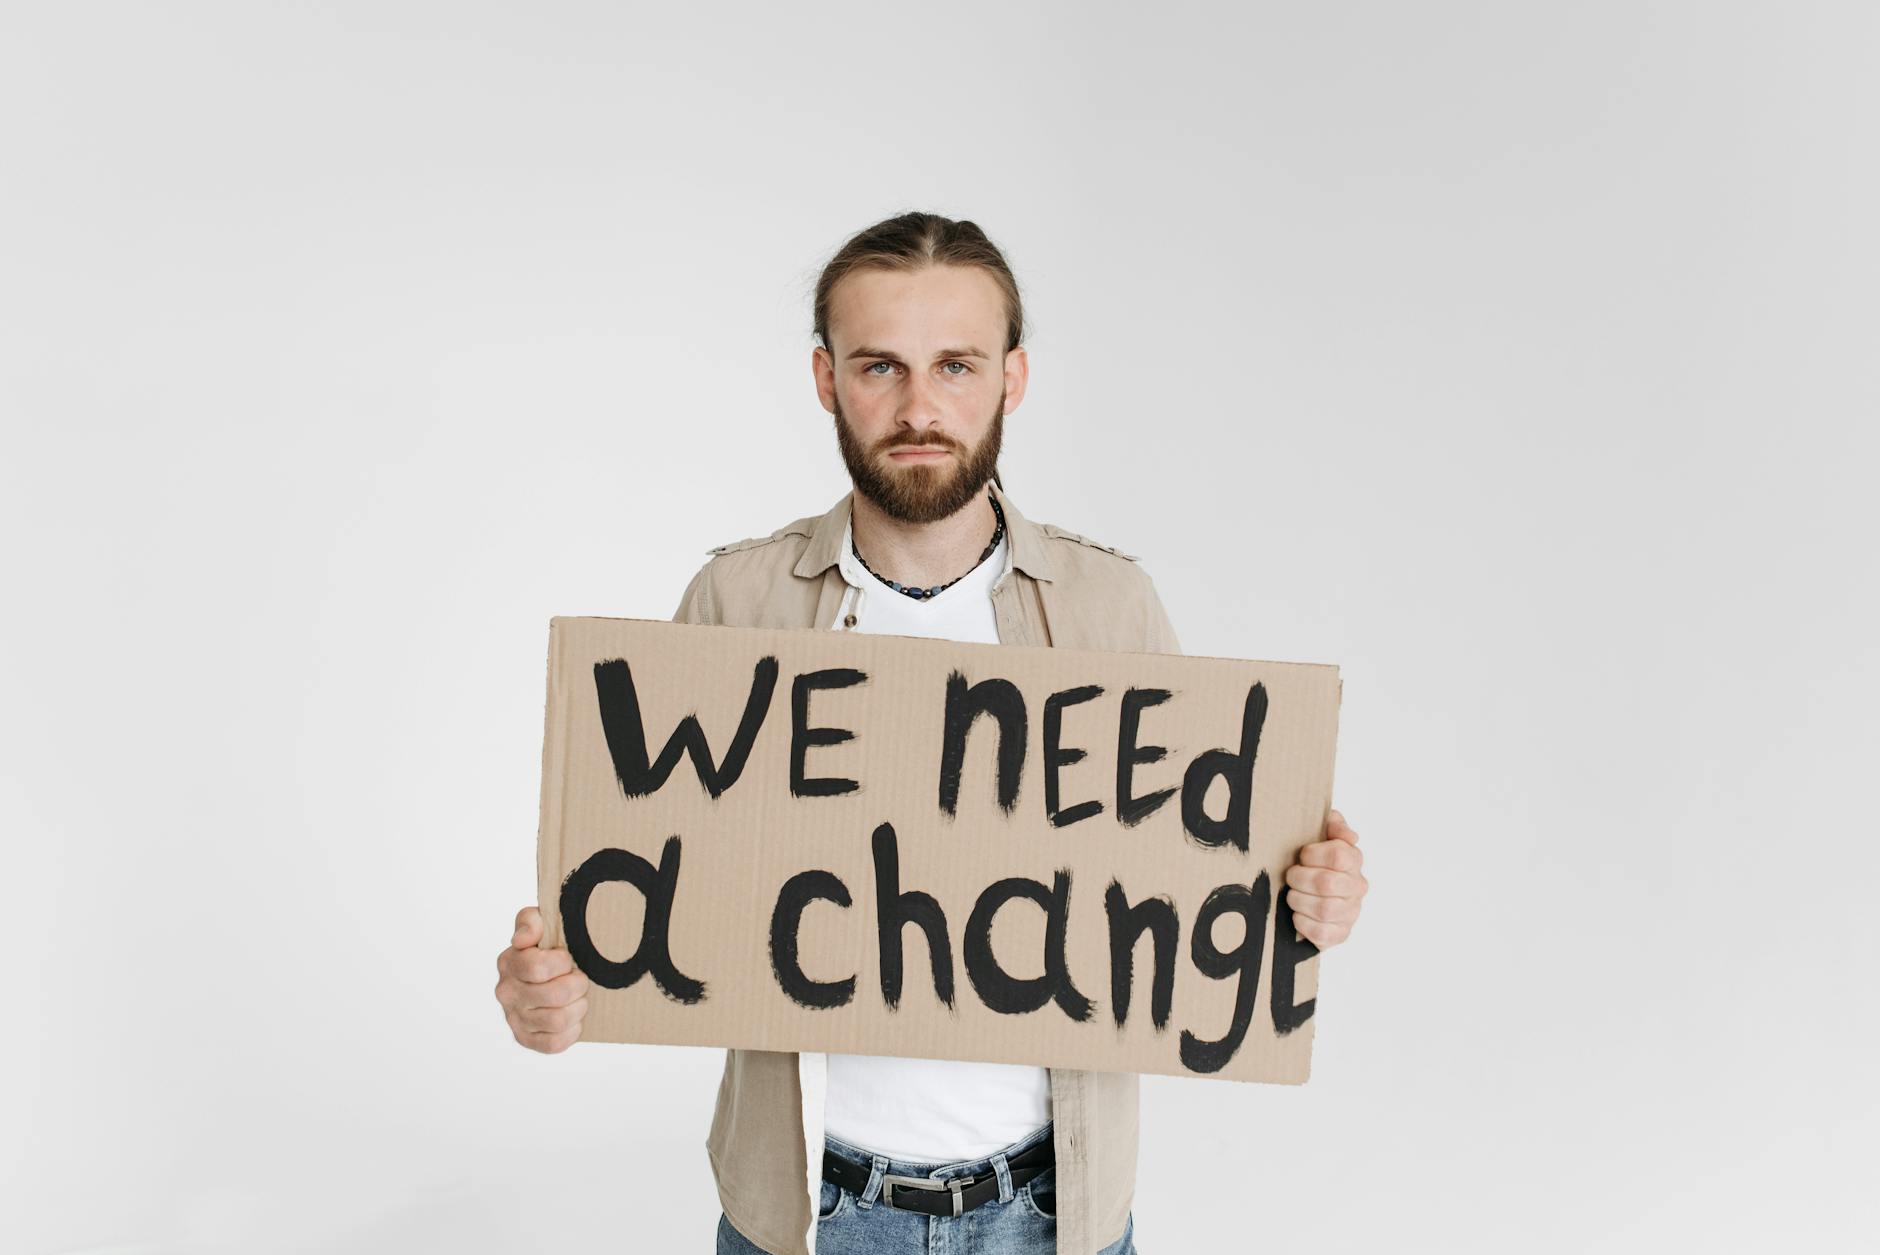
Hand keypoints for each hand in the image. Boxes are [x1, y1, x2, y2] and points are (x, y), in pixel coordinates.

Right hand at [494, 906, 589, 1052]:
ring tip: (578, 998)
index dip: (563, 963)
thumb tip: (524, 938)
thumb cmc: (547, 947)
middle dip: (578, 985)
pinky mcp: (524, 1039)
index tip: (568, 960)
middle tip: (580, 979)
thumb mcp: (540, 922)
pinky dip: (571, 1031)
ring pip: (558, 1020)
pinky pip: (554, 1044)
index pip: (538, 967)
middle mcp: (506, 992)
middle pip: (555, 995)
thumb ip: (531, 920)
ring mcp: (513, 1018)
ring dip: (578, 1007)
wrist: (548, 974)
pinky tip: (573, 1018)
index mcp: (508, 962)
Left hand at [1283, 808, 1367, 948]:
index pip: (1338, 855)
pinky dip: (1303, 924)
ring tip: (1292, 895)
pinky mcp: (1340, 934)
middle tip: (1291, 877)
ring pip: (1323, 909)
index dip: (1312, 854)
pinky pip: (1321, 933)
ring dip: (1298, 901)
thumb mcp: (1322, 835)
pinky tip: (1298, 915)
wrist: (1312, 894)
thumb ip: (1332, 824)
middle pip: (1326, 883)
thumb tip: (1340, 827)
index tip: (1302, 856)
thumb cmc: (1314, 862)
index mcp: (1354, 860)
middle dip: (1299, 879)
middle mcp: (1357, 887)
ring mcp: (1351, 913)